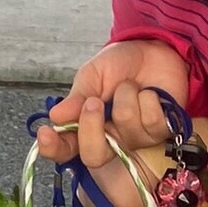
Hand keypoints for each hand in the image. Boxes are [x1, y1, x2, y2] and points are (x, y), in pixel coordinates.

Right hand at [36, 41, 188, 166]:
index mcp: (85, 125)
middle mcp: (110, 139)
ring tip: (130, 85)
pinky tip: (151, 93)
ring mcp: (136, 139)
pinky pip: (151, 122)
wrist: (154, 50)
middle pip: (94, 157)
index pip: (65, 148)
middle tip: (94, 101)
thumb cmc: (121, 65)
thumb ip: (78, 96)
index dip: (53, 147)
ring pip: (126, 130)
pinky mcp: (161, 133)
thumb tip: (56, 115)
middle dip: (91, 128)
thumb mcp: (93, 73)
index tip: (46, 132)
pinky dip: (149, 98)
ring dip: (127, 97)